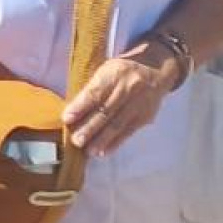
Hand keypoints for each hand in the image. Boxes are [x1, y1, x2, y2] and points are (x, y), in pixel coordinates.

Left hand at [62, 42, 180, 155]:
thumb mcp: (106, 70)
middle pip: (107, 111)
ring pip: (118, 124)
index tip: (67, 119)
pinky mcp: (145, 116)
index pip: (96, 92)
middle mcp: (128, 87)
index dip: (81, 106)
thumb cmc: (122, 72)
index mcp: (115, 72)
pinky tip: (104, 151)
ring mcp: (139, 103)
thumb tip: (73, 112)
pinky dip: (115, 143)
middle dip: (90, 128)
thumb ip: (92, 88)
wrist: (156, 71)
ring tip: (88, 151)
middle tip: (76, 141)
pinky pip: (128, 132)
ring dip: (102, 140)